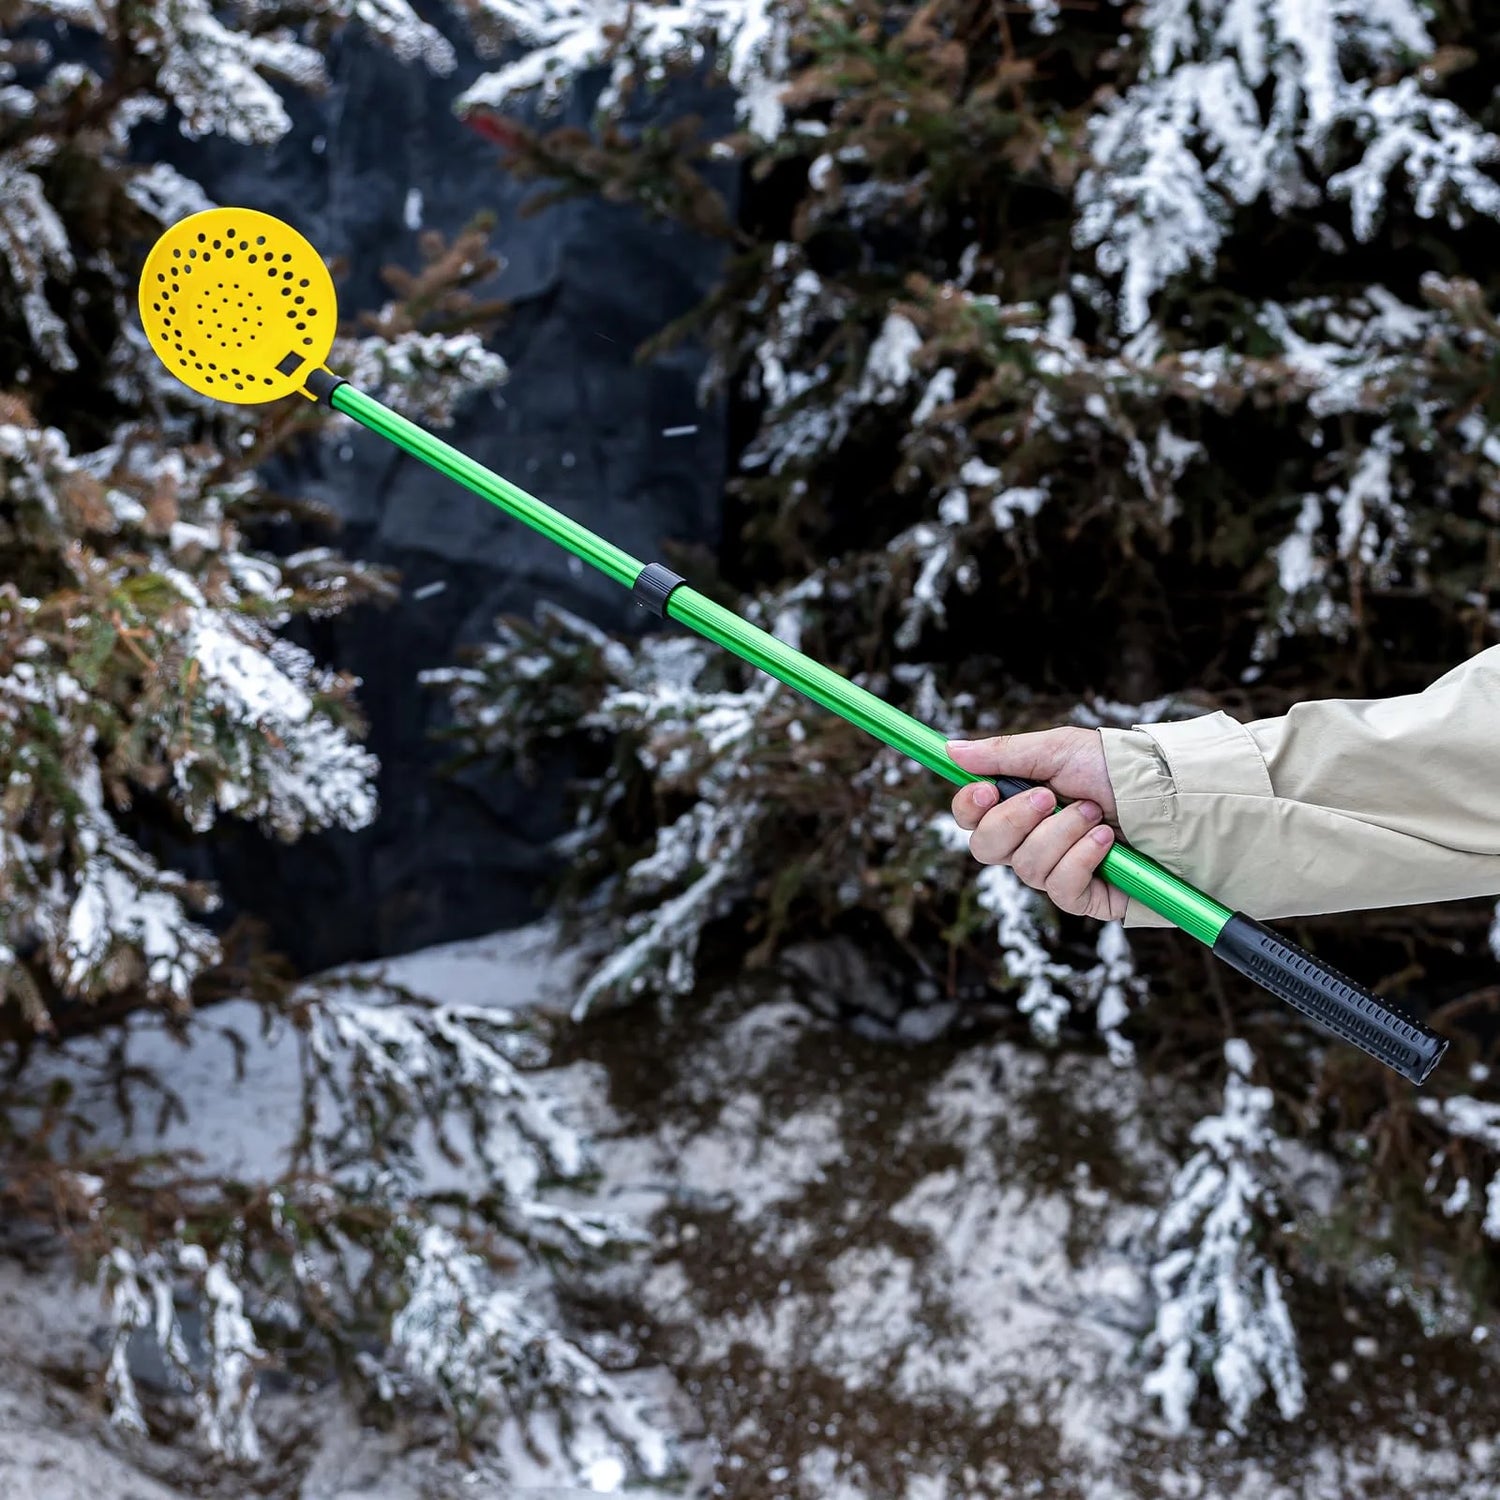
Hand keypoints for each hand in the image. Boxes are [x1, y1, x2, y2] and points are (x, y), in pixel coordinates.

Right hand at [946, 728, 1127, 921]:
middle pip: (986, 848)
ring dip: (1062, 833)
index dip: (968, 808)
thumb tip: (950, 750)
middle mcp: (1030, 840)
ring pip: (1027, 867)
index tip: (986, 790)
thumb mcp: (1057, 749)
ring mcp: (1055, 870)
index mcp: (1017, 804)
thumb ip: (1002, 753)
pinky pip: (1061, 888)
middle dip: (1015, 820)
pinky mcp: (1084, 897)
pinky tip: (1106, 841)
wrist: (1171, 795)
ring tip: (1095, 813)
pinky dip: (1082, 858)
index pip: (970, 818)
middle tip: (1050, 797)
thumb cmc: (1114, 768)